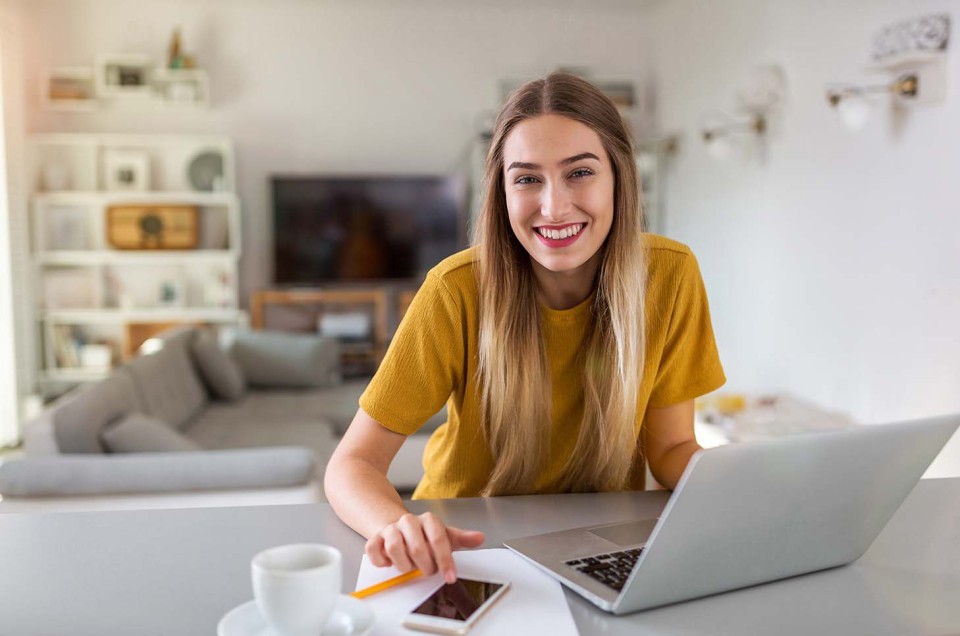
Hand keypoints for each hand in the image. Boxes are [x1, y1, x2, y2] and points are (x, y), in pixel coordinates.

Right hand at [365, 512, 484, 582]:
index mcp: (428, 520)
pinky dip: (382, 561)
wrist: (399, 527)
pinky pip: (374, 551)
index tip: (450, 577)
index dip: (445, 560)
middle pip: (417, 546)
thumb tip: (480, 538)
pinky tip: (390, 563)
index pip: (438, 538)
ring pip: (394, 548)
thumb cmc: (424, 536)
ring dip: (404, 564)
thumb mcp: (445, 536)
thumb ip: (462, 539)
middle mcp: (408, 522)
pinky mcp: (374, 539)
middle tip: (427, 570)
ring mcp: (390, 529)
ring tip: (409, 566)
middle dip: (424, 565)